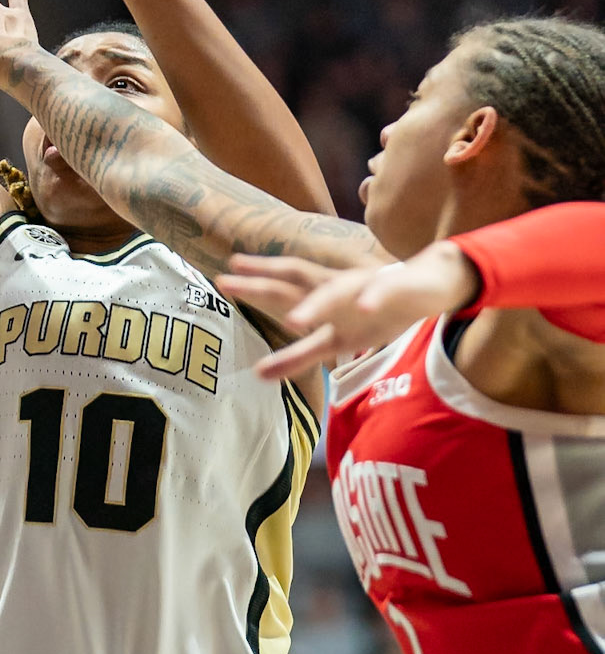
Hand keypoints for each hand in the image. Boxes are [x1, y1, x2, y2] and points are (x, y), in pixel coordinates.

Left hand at [220, 241, 476, 381]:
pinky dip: (375, 300)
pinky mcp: (396, 292)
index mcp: (324, 297)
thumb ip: (300, 354)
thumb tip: (260, 375)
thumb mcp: (336, 340)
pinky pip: (385, 296)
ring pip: (337, 292)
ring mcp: (365, 288)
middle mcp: (338, 288)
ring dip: (317, 304)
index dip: (256, 280)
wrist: (432, 283)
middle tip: (228, 282)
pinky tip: (366, 308)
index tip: (223, 278)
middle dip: (263, 284)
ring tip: (294, 320)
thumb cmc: (377, 313)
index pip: (284, 284)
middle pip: (295, 283)